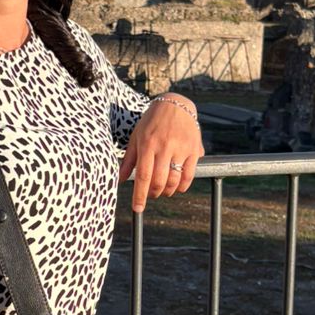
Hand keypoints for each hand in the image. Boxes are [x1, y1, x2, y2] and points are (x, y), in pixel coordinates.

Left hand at [118, 98, 202, 212]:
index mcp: (147, 144)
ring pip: (174, 180)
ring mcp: (180, 148)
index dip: (140, 195)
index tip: (138, 209)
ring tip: (163, 191)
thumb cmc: (151, 122)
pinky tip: (178, 187)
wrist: (175, 105)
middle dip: (153, 194)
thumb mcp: (136, 137)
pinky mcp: (193, 149)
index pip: (142, 176)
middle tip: (151, 195)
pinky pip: (189, 174)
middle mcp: (164, 146)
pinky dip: (183, 186)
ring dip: (167, 191)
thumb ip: (129, 159)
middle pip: (159, 181)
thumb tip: (120, 180)